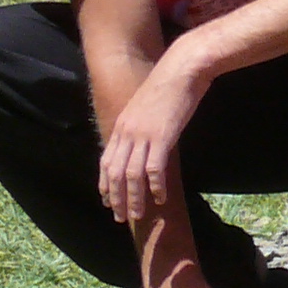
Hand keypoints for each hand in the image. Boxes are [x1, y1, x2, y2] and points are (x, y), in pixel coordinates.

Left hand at [97, 52, 207, 226]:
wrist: (181, 70)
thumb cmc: (169, 86)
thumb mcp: (147, 107)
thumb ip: (140, 124)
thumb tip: (142, 140)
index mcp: (121, 126)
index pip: (106, 162)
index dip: (105, 184)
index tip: (108, 201)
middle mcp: (127, 132)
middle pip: (115, 173)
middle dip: (116, 198)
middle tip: (121, 217)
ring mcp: (143, 135)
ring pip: (131, 175)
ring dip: (134, 198)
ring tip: (137, 215)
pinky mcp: (162, 137)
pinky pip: (154, 168)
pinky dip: (155, 186)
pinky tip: (161, 198)